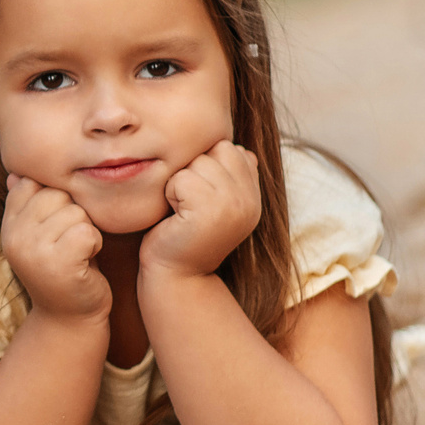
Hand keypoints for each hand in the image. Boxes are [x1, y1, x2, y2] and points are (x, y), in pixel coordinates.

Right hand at [0, 175, 110, 319]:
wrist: (68, 318)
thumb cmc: (62, 269)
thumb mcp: (40, 235)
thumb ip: (28, 205)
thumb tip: (15, 173)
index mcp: (8, 225)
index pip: (32, 183)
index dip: (56, 201)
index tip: (56, 228)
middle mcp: (14, 236)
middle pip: (56, 194)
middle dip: (74, 214)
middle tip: (70, 243)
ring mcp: (32, 250)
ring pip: (75, 211)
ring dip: (86, 230)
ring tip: (78, 253)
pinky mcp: (58, 263)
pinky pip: (87, 230)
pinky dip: (95, 243)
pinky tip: (87, 260)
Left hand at [142, 141, 262, 279]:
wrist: (177, 276)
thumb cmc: (186, 234)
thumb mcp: (215, 203)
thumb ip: (230, 175)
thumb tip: (241, 148)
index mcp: (253, 195)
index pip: (232, 148)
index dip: (207, 166)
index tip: (201, 198)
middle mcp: (249, 200)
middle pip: (216, 149)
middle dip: (194, 170)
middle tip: (189, 204)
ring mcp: (233, 205)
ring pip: (198, 162)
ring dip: (180, 182)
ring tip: (183, 211)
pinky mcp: (209, 211)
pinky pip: (182, 179)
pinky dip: (171, 194)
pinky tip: (176, 217)